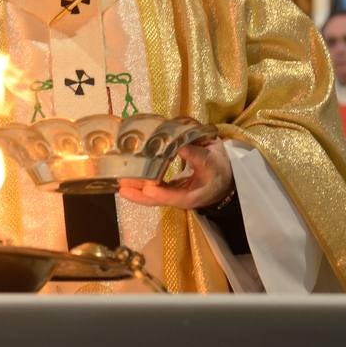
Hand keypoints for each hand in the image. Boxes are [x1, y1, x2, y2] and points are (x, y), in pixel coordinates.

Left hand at [118, 141, 232, 209]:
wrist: (226, 177)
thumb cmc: (220, 168)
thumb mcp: (212, 160)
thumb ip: (196, 154)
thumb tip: (179, 146)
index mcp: (193, 195)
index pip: (174, 197)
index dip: (160, 193)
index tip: (147, 186)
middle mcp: (180, 199)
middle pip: (157, 200)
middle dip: (138, 194)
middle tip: (122, 185)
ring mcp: (173, 195)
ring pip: (151, 196)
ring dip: (135, 189)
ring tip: (119, 181)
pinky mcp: (169, 189)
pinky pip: (152, 189)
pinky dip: (140, 183)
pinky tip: (128, 176)